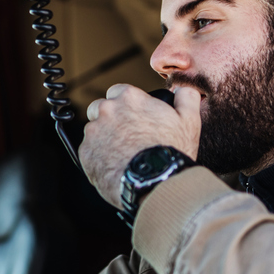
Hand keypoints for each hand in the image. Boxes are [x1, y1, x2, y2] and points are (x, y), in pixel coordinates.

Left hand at [79, 83, 201, 207]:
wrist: (156, 182)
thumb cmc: (171, 151)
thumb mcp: (189, 120)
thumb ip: (185, 98)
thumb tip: (182, 90)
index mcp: (129, 98)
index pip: (118, 91)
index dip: (126, 105)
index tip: (132, 116)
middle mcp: (107, 111)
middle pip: (100, 108)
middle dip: (109, 118)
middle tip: (125, 136)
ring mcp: (93, 132)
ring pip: (94, 131)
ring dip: (103, 139)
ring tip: (122, 155)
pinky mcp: (85, 154)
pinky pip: (89, 152)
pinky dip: (98, 158)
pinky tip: (115, 166)